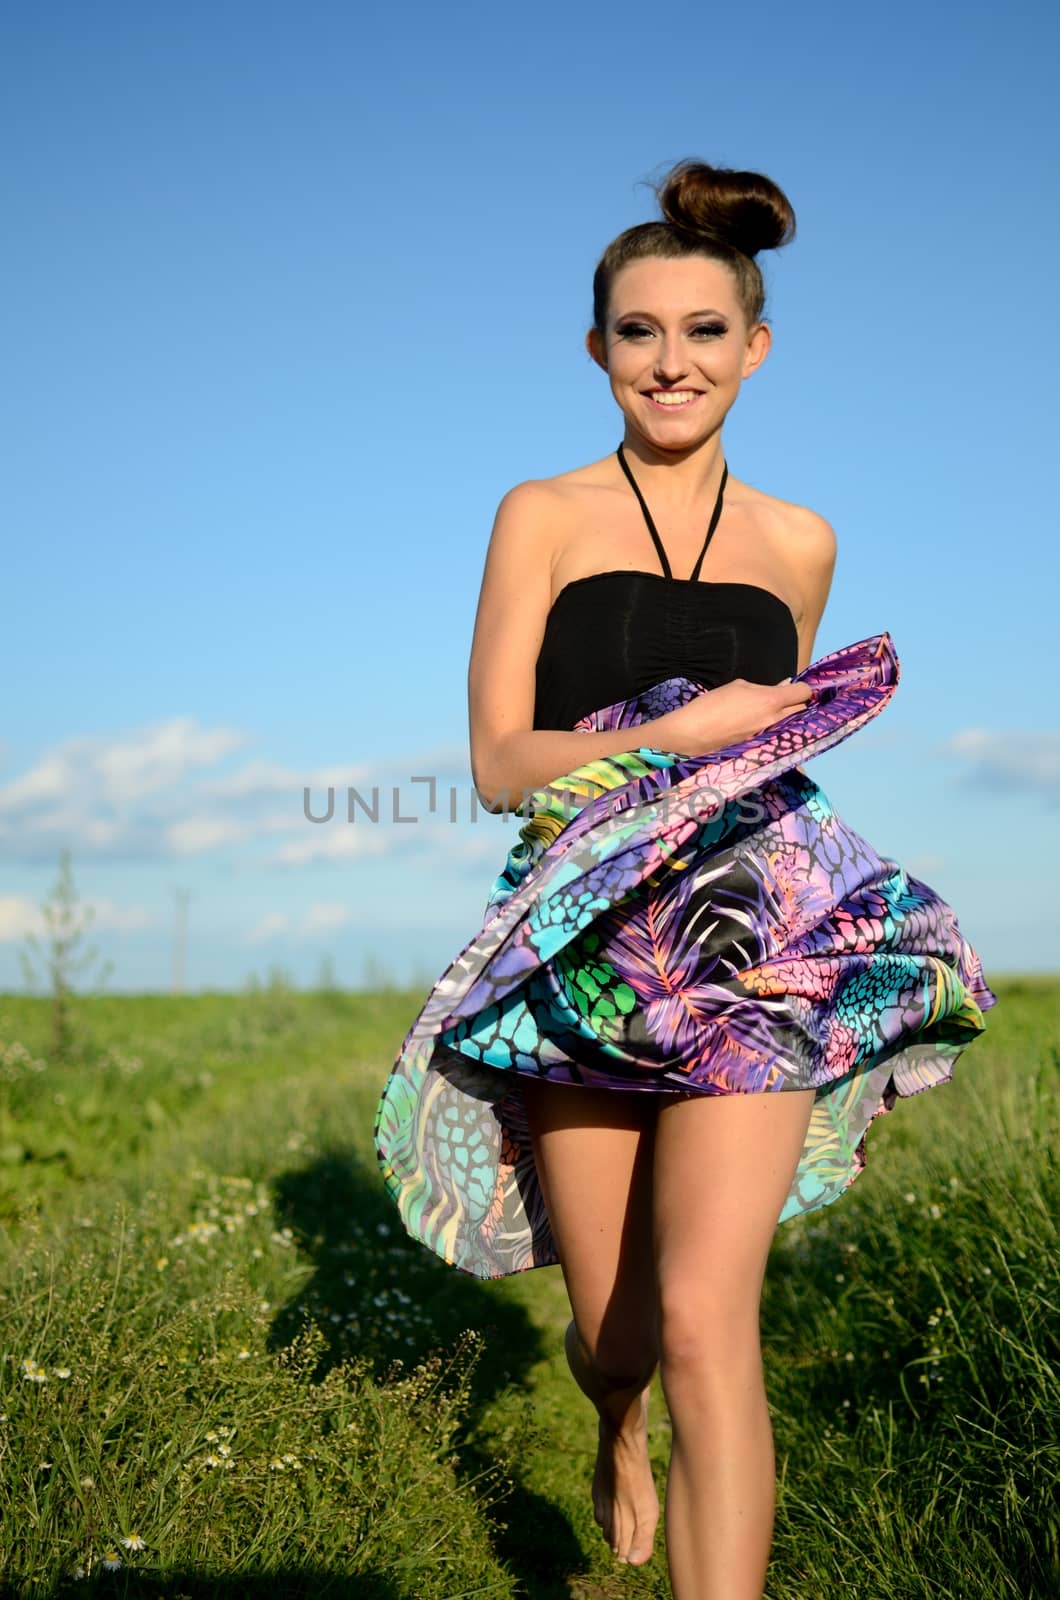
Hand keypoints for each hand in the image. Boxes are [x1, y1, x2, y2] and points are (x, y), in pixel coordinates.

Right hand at [651, 676, 813, 758]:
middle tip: (786, 699)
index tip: (794, 687)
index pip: (804, 693)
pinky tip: (763, 724)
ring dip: (788, 717)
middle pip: (802, 710)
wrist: (693, 734)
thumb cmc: (713, 704)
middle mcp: (775, 720)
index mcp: (771, 700)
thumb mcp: (738, 686)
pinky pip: (777, 734)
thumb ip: (763, 687)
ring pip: (791, 724)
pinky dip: (775, 727)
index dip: (803, 688)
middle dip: (798, 704)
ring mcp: (770, 736)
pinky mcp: (762, 746)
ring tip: (774, 712)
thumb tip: (783, 686)